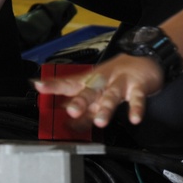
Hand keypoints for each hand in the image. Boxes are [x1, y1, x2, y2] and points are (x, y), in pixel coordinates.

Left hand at [33, 54, 164, 127]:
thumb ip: (82, 105)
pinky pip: (137, 98)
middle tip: (72, 110)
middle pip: (89, 91)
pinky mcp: (137, 87)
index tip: (39, 86)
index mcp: (90, 81)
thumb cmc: (115, 77)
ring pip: (111, 96)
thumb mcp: (96, 88)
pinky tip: (134, 118)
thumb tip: (65, 119)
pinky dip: (135, 108)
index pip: (69, 83)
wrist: (143, 60)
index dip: (54, 86)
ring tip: (100, 122)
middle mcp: (102, 81)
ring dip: (106, 109)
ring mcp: (119, 83)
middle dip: (80, 101)